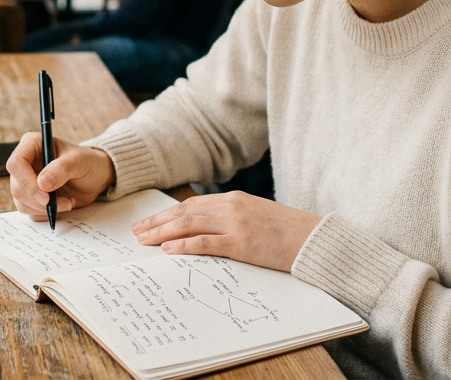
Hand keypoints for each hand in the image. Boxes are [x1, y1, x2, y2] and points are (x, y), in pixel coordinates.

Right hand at [7, 133, 114, 219]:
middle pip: (17, 187)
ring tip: (68, 202)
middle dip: (39, 201)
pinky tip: (63, 205)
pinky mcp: (31, 197)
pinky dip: (46, 213)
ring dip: (44, 209)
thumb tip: (41, 183)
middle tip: (64, 204)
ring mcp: (26, 181)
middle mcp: (25, 163)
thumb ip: (62, 169)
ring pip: (21, 202)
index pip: (16, 164)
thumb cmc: (87, 162)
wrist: (95, 178)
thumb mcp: (79, 161)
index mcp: (32, 145)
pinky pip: (30, 211)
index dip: (27, 182)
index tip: (46, 197)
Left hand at [131, 192, 322, 271]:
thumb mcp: (257, 216)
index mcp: (234, 199)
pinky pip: (206, 243)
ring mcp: (236, 224)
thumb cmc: (287, 231)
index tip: (148, 222)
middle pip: (183, 212)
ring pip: (189, 224)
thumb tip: (203, 229)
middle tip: (136, 233)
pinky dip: (184, 246)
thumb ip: (231, 217)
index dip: (166, 213)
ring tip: (144, 242)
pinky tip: (168, 250)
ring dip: (162, 233)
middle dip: (156, 222)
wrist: (315, 238)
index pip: (191, 204)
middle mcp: (231, 207)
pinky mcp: (242, 243)